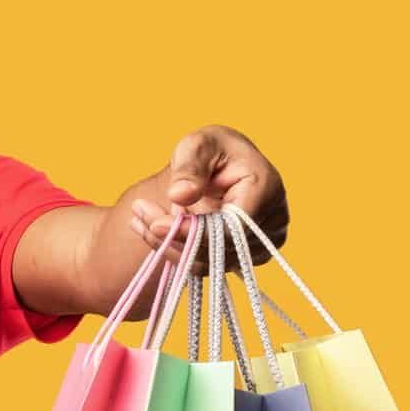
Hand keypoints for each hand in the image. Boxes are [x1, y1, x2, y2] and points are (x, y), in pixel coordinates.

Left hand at [127, 125, 288, 272]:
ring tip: (141, 217)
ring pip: (208, 261)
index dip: (193, 231)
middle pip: (219, 248)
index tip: (156, 223)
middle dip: (173, 236)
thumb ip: (190, 167)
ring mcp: (259, 245)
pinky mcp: (242, 258)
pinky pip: (204, 265)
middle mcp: (271, 222)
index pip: (232, 227)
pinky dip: (174, 249)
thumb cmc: (211, 149)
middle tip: (139, 214)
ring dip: (168, 244)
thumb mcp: (197, 145)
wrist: (220, 167)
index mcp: (266, 188)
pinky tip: (152, 229)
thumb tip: (180, 194)